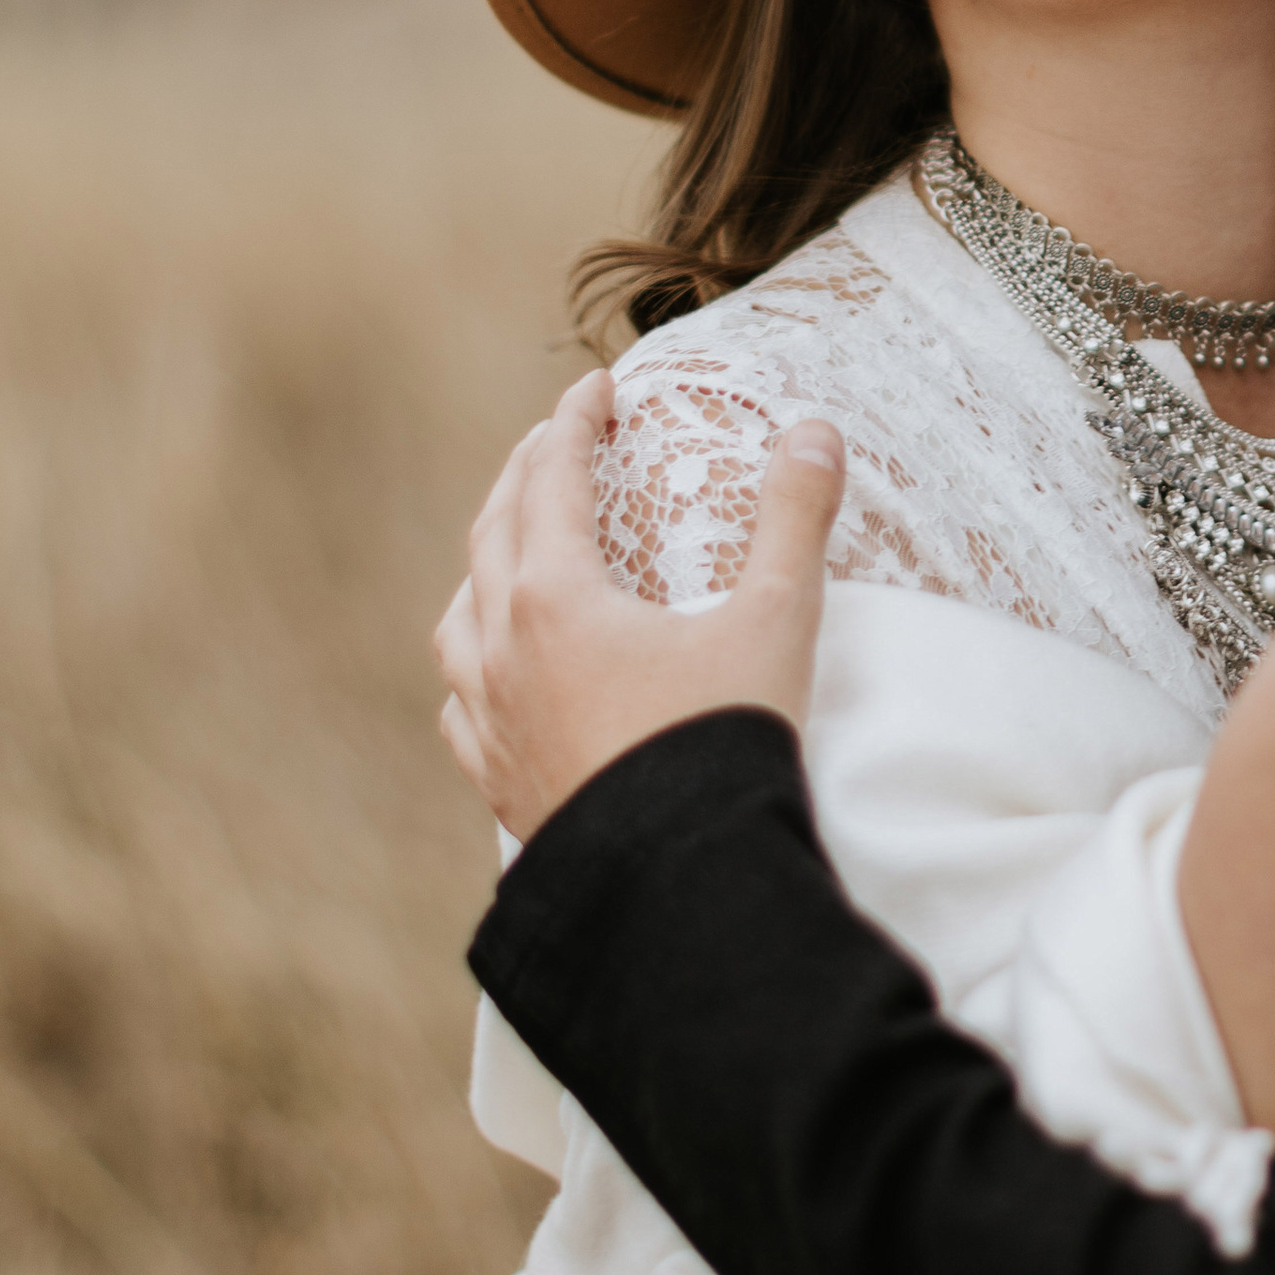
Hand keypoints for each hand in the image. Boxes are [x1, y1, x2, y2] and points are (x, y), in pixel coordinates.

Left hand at [435, 369, 847, 843]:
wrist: (681, 885)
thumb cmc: (725, 744)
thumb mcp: (775, 622)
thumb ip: (794, 520)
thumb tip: (814, 432)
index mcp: (557, 598)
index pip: (553, 481)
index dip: (573, 424)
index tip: (594, 388)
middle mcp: (505, 650)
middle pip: (495, 535)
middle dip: (525, 478)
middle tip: (554, 445)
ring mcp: (492, 720)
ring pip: (460, 620)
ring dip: (485, 569)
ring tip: (509, 553)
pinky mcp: (499, 782)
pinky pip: (463, 707)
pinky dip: (474, 669)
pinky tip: (492, 678)